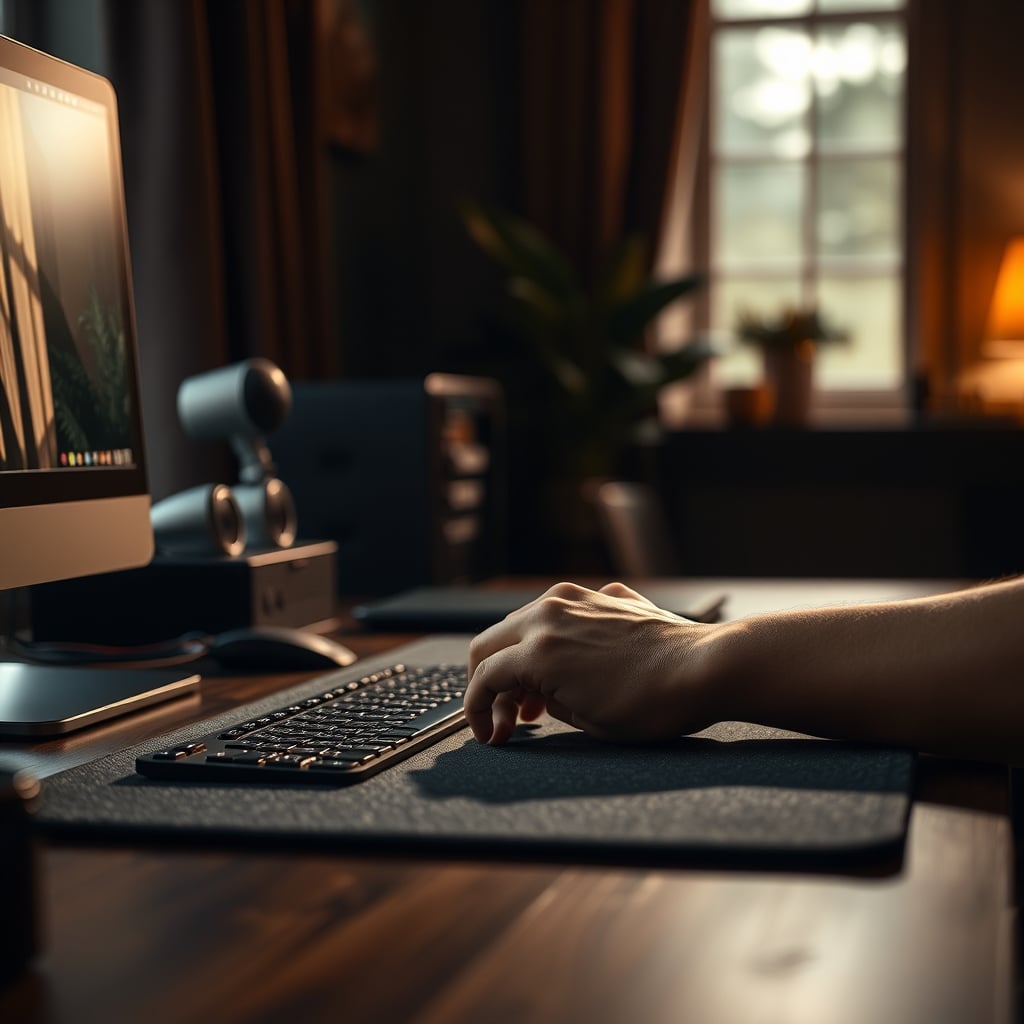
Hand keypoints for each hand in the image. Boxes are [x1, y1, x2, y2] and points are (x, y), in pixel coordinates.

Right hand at [465, 581, 717, 744]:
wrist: (705, 670)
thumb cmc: (651, 703)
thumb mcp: (584, 720)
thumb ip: (545, 701)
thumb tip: (530, 698)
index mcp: (538, 651)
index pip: (484, 677)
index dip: (477, 711)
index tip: (488, 733)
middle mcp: (549, 614)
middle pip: (491, 643)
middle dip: (488, 683)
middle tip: (505, 719)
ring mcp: (576, 599)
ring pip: (522, 623)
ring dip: (518, 659)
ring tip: (537, 701)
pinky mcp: (603, 597)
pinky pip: (561, 613)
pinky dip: (552, 640)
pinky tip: (569, 667)